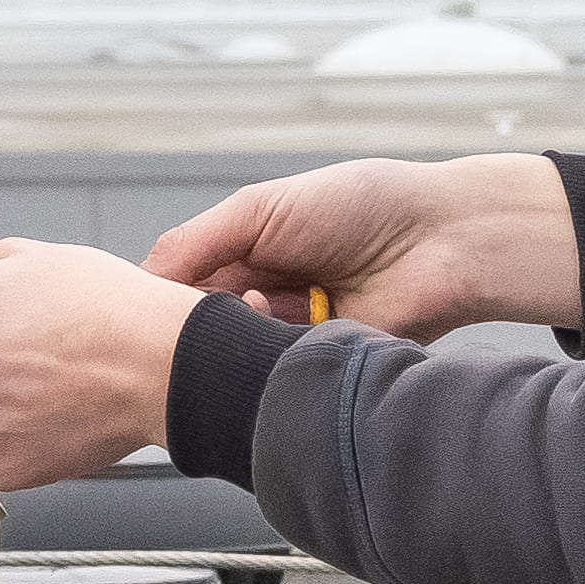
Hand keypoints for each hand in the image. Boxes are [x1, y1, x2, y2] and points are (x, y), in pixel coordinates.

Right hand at [146, 153, 580, 338]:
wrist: (442, 241)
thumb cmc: (365, 206)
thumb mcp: (263, 207)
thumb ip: (196, 241)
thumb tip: (142, 277)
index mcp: (246, 256)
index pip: (182, 288)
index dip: (165, 299)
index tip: (153, 306)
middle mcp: (265, 298)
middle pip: (203, 328)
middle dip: (202, 322)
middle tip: (218, 304)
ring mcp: (292, 335)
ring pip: (236, 357)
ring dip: (242, 336)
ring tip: (267, 307)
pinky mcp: (320, 367)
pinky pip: (277, 377)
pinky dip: (275, 359)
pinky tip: (289, 333)